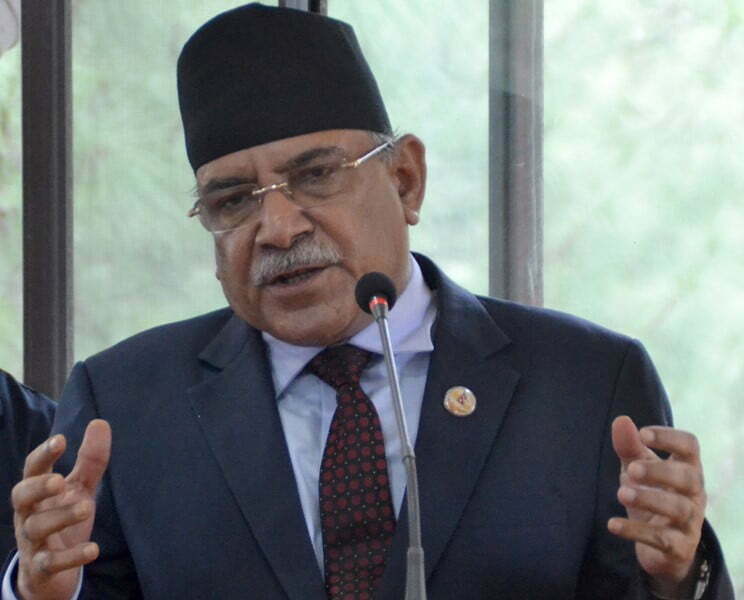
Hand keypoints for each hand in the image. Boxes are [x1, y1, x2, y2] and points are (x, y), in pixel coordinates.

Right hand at [12, 420, 110, 599]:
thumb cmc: (63, 518)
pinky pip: (50, 563)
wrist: (51, 571)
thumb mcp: (79, 488)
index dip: (44, 454)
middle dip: (38, 487)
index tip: (60, 440)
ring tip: (87, 507)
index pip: (33, 469)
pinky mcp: (41, 567)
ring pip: (36, 528)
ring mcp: (32, 541)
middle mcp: (28, 514)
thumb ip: (89, 460)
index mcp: (37, 491)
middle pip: (21, 496)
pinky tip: (93, 550)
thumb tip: (99, 422)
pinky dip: (70, 557)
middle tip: (59, 480)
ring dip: (60, 517)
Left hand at [608, 416, 705, 596]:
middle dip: (660, 472)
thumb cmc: (652, 493)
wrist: (661, 545)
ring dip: (648, 499)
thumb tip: (621, 420)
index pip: (690, 446)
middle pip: (688, 478)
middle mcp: (694, 494)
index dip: (669, 437)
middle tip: (630, 469)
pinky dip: (635, 531)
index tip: (643, 434)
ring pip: (678, 509)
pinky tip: (612, 524)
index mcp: (687, 468)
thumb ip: (629, 446)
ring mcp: (690, 522)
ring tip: (621, 493)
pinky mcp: (679, 548)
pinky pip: (662, 540)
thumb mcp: (638, 468)